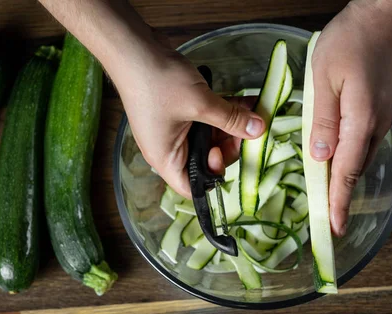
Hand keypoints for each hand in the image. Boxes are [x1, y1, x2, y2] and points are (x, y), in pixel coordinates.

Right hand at [115, 50, 263, 197]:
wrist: (133, 48)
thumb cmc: (157, 82)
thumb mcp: (200, 103)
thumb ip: (231, 120)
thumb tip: (258, 130)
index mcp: (166, 158)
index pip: (192, 186)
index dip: (214, 177)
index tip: (227, 151)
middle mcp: (168, 148)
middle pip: (205, 160)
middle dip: (228, 145)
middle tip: (246, 128)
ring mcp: (173, 129)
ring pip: (208, 137)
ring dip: (230, 126)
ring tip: (252, 111)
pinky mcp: (178, 111)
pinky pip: (204, 119)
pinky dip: (222, 112)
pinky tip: (244, 101)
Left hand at [310, 0, 391, 235]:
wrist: (384, 15)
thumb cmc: (351, 40)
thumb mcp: (325, 79)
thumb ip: (322, 120)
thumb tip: (319, 156)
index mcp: (359, 121)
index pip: (345, 171)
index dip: (336, 201)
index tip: (332, 228)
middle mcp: (375, 125)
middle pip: (354, 170)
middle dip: (339, 197)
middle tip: (326, 220)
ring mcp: (381, 116)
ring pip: (359, 157)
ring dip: (343, 179)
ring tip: (327, 197)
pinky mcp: (380, 107)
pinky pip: (363, 142)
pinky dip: (349, 159)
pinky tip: (336, 160)